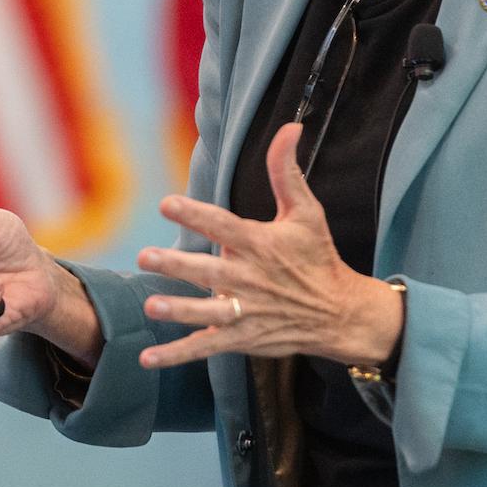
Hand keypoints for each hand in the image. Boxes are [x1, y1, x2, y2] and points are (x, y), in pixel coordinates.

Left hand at [134, 124, 403, 370]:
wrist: (340, 314)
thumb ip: (287, 171)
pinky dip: (177, 355)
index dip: (196, 213)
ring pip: (206, 313)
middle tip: (146, 256)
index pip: (223, 225)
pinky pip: (204, 348)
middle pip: (209, 271)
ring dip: (179, 310)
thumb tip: (289, 128)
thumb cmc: (317, 257)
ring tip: (151, 304)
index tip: (167, 202)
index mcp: (261, 244)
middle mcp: (250, 279)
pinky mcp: (241, 338)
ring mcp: (244, 312)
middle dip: (178, 265)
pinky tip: (147, 358)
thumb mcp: (306, 211)